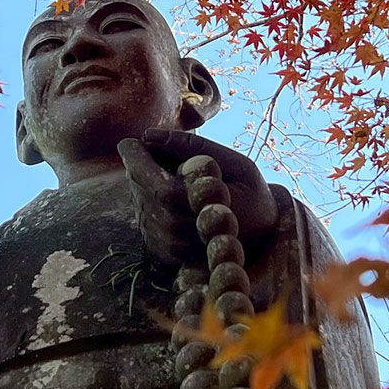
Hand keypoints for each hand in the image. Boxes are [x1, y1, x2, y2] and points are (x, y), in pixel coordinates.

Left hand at [118, 128, 279, 267]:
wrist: (259, 232)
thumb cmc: (249, 191)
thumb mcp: (234, 163)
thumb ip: (192, 148)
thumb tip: (149, 134)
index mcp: (209, 215)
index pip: (161, 188)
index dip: (139, 163)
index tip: (129, 141)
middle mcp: (187, 238)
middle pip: (144, 194)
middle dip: (137, 166)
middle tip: (143, 148)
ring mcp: (172, 249)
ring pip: (139, 204)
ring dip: (142, 182)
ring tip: (167, 172)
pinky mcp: (163, 253)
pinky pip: (141, 216)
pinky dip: (146, 198)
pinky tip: (165, 192)